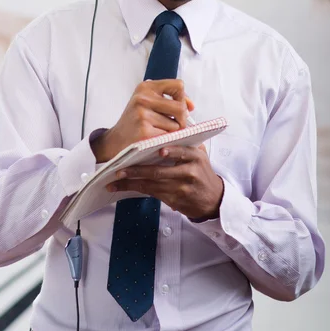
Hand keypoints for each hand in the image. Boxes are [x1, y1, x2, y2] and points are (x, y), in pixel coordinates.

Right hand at [91, 79, 193, 162]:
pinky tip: (155, 141)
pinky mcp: (144, 131)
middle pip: (181, 107)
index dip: (183, 98)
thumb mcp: (148, 103)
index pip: (179, 85)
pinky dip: (166, 142)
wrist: (115, 141)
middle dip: (181, 120)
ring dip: (172, 132)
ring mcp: (142, 114)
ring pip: (176, 124)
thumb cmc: (136, 122)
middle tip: (173, 126)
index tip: (181, 108)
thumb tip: (191, 106)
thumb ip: (170, 100)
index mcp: (145, 87)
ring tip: (157, 133)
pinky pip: (168, 137)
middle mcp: (143, 98)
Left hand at [107, 144, 223, 220]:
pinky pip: (152, 193)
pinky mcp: (175, 200)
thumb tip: (162, 130)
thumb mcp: (200, 155)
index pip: (183, 152)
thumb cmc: (201, 172)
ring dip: (132, 182)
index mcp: (196, 156)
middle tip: (121, 168)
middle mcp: (190, 172)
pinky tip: (124, 187)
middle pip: (160, 171)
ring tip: (116, 179)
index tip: (159, 150)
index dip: (172, 152)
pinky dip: (136, 189)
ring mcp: (182, 188)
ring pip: (153, 184)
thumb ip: (184, 144)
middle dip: (138, 170)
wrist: (214, 199)